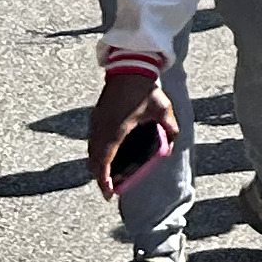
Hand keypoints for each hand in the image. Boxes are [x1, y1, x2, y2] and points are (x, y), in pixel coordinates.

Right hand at [88, 75, 177, 196]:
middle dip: (100, 177)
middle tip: (110, 188)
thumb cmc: (145, 90)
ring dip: (98, 165)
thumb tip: (170, 146)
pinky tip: (107, 156)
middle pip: (93, 161)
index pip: (104, 163)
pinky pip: (93, 141)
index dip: (104, 181)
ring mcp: (96, 122)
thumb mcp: (162, 109)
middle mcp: (101, 129)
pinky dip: (97, 153)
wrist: (129, 68)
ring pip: (91, 151)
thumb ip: (170, 128)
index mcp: (115, 131)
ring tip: (109, 176)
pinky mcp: (96, 116)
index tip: (109, 194)